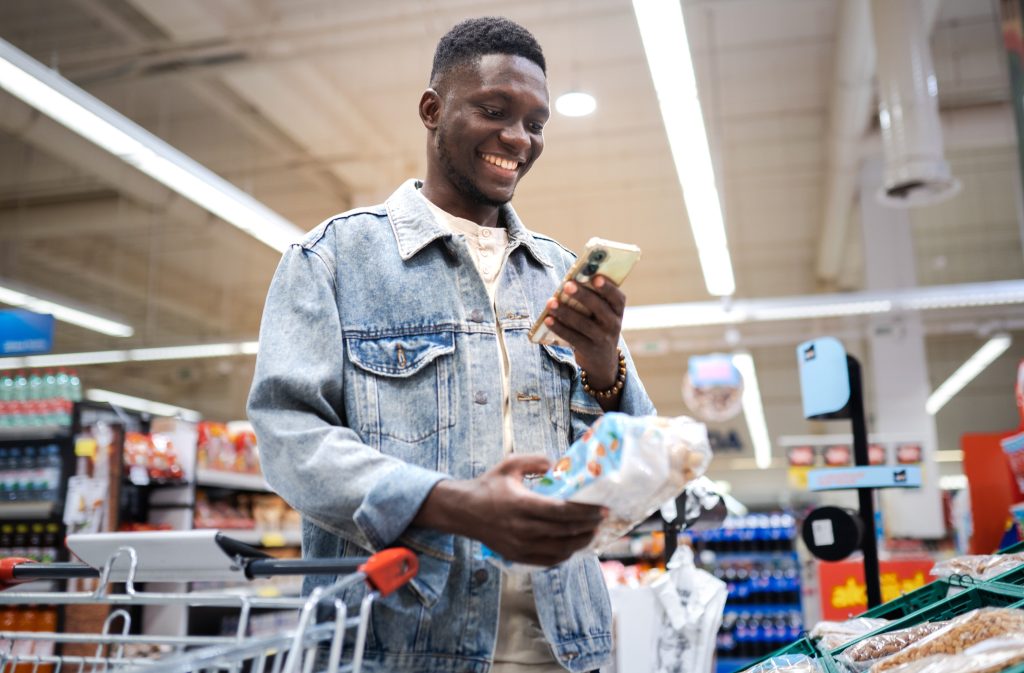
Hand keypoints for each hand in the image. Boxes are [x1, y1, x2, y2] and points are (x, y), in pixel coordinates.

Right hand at [413, 454, 605, 565]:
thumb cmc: (488, 486)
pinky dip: (565, 554)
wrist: (463, 511)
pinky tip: (573, 544)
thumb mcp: (509, 465)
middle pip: (564, 531)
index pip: (561, 512)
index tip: (602, 509)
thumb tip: (556, 464)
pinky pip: (548, 560)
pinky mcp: (517, 556)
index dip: (585, 512)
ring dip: (580, 541)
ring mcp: (520, 546)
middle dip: (589, 526)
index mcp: (521, 505)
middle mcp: (522, 529)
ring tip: (592, 531)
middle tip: (603, 518)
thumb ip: (534, 460)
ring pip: (560, 549)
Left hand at [543, 275, 624, 389]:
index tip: (596, 277)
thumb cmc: (597, 327)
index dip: (608, 288)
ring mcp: (603, 339)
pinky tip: (548, 320)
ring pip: (583, 324)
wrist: (603, 361)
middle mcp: (614, 324)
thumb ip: (592, 301)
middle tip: (567, 285)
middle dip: (582, 296)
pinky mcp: (590, 350)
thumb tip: (567, 285)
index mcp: (618, 311)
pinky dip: (559, 328)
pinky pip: (573, 338)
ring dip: (565, 312)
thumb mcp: (602, 316)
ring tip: (550, 302)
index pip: (617, 297)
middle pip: (599, 308)